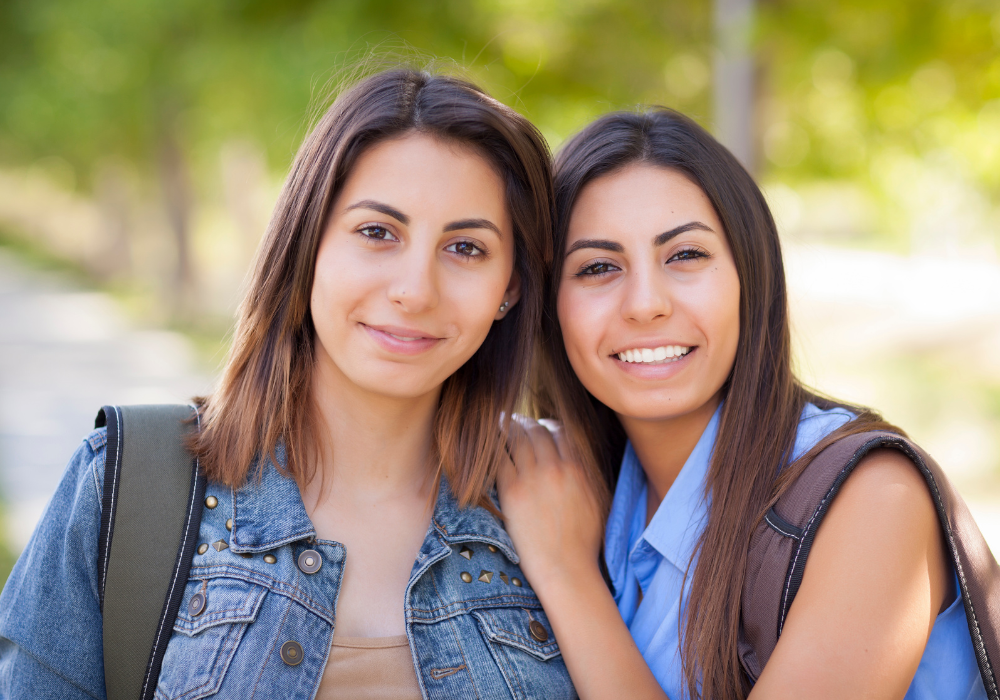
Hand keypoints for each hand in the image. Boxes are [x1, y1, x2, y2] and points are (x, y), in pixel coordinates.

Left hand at [497, 416, 603, 592]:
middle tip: (514, 424)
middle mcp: (557, 468)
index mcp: (579, 470)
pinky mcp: (512, 492)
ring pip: (516, 439)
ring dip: (506, 429)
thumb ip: (586, 477)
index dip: (547, 425)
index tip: (538, 428)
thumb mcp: (596, 502)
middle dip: (524, 424)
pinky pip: (499, 459)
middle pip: (536, 431)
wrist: (566, 569)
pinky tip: (487, 447)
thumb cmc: (583, 544)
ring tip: (498, 426)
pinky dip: (493, 449)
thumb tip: (576, 462)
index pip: (560, 432)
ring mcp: (534, 479)